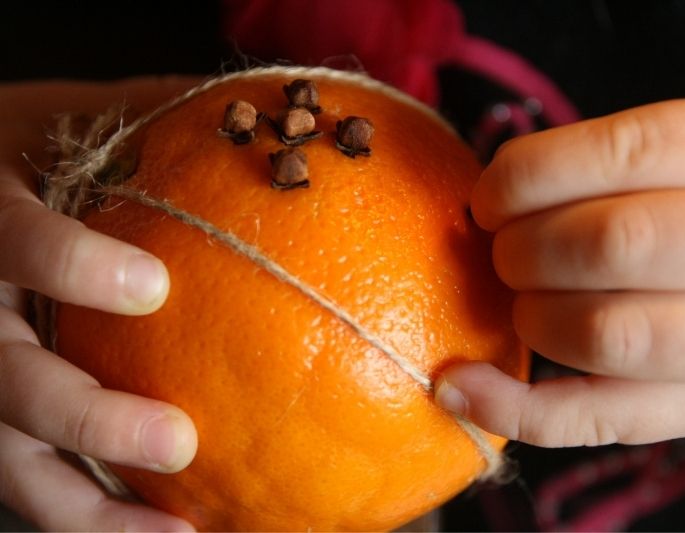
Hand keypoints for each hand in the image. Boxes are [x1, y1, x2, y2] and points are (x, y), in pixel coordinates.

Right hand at [0, 78, 198, 530]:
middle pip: (2, 378)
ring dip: (86, 506)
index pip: (10, 242)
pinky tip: (162, 531)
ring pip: (8, 455)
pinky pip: (29, 478)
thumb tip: (275, 115)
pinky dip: (89, 514)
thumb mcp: (78, 121)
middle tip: (177, 438)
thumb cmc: (33, 149)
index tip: (152, 287)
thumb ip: (157, 120)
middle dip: (85, 414)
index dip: (69, 264)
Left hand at [435, 97, 684, 446]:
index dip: (534, 173)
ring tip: (522, 302)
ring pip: (612, 336)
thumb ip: (640, 161)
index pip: (633, 150)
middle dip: (526, 249)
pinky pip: (610, 420)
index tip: (492, 195)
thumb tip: (500, 193)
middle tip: (506, 250)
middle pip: (618, 245)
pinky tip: (463, 385)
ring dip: (532, 318)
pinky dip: (519, 410)